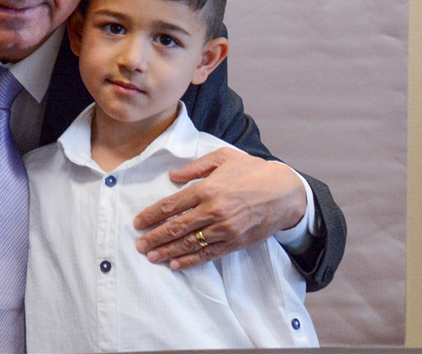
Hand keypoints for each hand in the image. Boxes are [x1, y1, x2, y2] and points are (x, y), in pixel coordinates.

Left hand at [132, 148, 305, 270]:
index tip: (137, 223)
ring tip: (151, 257)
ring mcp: (224, 229)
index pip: (171, 205)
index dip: (151, 215)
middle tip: (139, 245)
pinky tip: (175, 264)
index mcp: (207, 188)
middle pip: (177, 227)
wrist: (284, 192)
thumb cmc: (252, 171)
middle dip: (155, 237)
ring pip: (190, 243)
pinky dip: (190, 260)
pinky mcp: (235, 242)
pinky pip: (208, 254)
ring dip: (168, 251)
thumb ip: (195, 167)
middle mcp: (213, 210)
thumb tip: (172, 177)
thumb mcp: (223, 157)